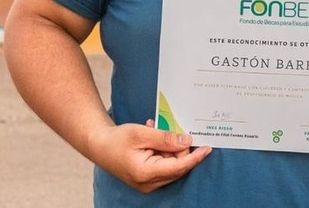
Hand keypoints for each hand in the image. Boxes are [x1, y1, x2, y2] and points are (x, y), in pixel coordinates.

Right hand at [87, 120, 211, 192]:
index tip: (208, 147)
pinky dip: (164, 151)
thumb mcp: (142, 133)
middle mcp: (148, 182)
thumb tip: (187, 141)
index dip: (195, 157)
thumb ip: (165, 138)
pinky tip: (154, 138)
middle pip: (177, 166)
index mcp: (145, 173)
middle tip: (172, 128)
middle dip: (180, 147)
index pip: (179, 167)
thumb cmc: (117, 139)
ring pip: (172, 164)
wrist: (99, 145)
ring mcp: (148, 182)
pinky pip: (164, 164)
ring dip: (170, 147)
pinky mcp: (147, 178)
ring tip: (156, 130)